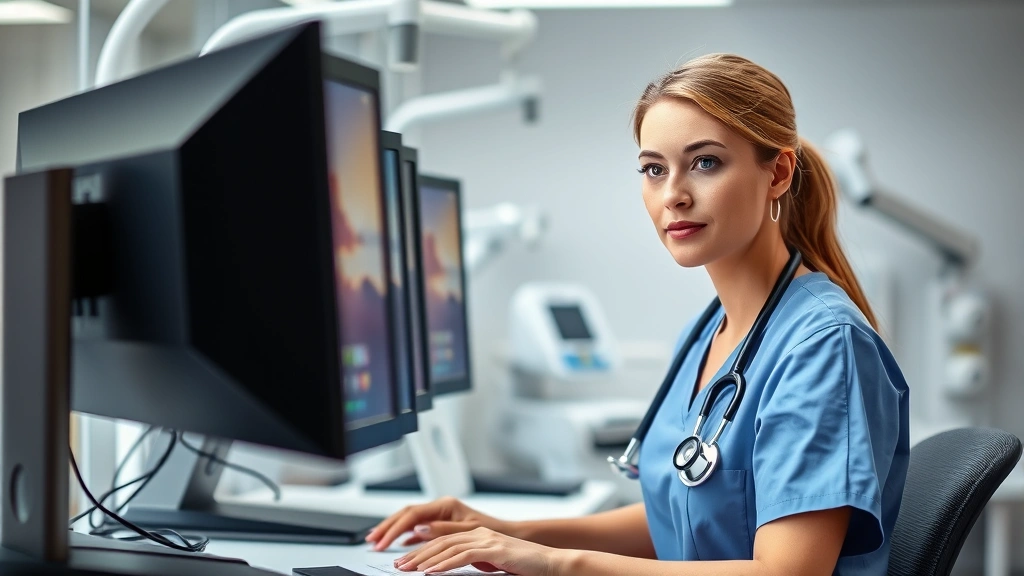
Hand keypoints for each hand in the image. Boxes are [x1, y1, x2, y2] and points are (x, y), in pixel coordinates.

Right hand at [365, 497, 513, 550]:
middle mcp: (442, 507)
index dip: (394, 529)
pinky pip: (418, 528)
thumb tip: (419, 529)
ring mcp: (441, 515)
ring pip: (410, 520)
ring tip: (377, 541)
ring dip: (393, 530)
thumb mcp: (468, 532)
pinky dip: (406, 536)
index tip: (382, 542)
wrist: (509, 535)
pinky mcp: (442, 524)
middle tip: (371, 541)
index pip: (412, 515)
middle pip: (406, 514)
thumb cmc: (493, 532)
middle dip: (387, 527)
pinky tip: (399, 544)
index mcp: (446, 505)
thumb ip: (443, 530)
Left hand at [392, 527, 566, 574]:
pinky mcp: (494, 549)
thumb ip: (472, 562)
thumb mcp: (492, 563)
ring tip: (408, 569)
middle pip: (440, 541)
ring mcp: (487, 539)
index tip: (405, 560)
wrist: (550, 563)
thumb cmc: (523, 566)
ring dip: (425, 559)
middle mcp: (479, 532)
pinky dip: (445, 564)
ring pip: (447, 547)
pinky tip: (432, 572)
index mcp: (477, 534)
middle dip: (416, 553)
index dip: (421, 549)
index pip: (443, 539)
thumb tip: (449, 568)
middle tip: (398, 565)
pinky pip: (463, 556)